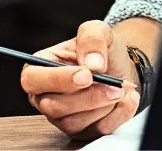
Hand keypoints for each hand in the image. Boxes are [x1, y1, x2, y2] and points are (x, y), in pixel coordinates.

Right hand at [21, 20, 139, 139]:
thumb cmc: (101, 50)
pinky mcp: (81, 130)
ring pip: (75, 122)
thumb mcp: (97, 30)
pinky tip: (128, 99)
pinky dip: (118, 114)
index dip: (58, 79)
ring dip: (104, 105)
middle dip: (88, 97)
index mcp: (39, 68)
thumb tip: (93, 65)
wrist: (120, 66)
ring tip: (121, 88)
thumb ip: (91, 38)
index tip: (87, 75)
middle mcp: (45, 96)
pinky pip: (96, 131)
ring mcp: (61, 116)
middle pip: (53, 106)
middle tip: (114, 86)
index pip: (32, 79)